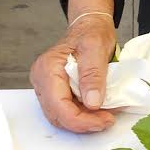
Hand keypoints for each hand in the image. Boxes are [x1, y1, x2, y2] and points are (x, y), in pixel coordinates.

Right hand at [29, 13, 116, 132]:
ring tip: (105, 116)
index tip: (105, 120)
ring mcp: (47, 87)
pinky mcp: (55, 91)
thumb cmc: (91, 33)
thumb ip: (93, 75)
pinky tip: (98, 111)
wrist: (89, 26)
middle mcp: (42, 80)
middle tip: (108, 120)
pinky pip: (66, 110)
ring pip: (61, 117)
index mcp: (47, 69)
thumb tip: (92, 103)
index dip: (81, 120)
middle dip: (84, 124)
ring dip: (84, 122)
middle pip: (58, 115)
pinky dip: (82, 115)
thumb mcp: (96, 48)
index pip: (59, 105)